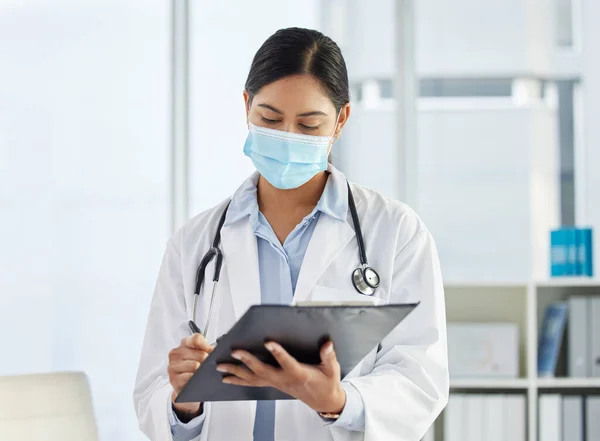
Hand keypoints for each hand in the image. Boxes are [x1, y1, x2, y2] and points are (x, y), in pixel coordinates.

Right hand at [168, 333, 213, 420]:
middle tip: (206, 366)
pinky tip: (196, 380)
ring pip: (196, 366)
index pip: (196, 339)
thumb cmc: (194, 366)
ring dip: (202, 371)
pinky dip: (195, 379)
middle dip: (207, 361)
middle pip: (201, 354)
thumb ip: (208, 349)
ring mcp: (173, 366)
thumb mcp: (200, 354)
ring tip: (201, 373)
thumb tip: (217, 351)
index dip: (206, 346)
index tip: (209, 351)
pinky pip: (190, 377)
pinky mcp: (174, 379)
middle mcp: (176, 353)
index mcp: (184, 343)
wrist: (184, 384)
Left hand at [216, 341, 345, 413]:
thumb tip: (327, 344)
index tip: (268, 342)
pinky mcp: (273, 384)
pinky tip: (227, 378)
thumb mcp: (332, 369)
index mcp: (299, 373)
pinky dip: (239, 380)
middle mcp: (284, 379)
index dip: (278, 352)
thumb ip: (328, 356)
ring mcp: (276, 383)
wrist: (324, 400)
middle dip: (247, 361)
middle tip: (235, 351)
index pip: (286, 362)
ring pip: (253, 379)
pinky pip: (253, 383)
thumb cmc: (327, 382)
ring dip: (236, 373)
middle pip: (262, 371)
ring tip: (221, 367)